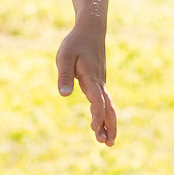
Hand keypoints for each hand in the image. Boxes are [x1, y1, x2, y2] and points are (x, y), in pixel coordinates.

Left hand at [56, 25, 116, 145]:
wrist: (90, 31)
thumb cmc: (75, 44)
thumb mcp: (64, 57)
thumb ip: (64, 76)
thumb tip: (64, 95)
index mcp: (91, 78)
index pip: (97, 100)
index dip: (97, 115)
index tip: (94, 128)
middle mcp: (99, 83)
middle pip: (108, 108)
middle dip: (108, 126)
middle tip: (107, 143)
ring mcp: (101, 83)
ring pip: (109, 106)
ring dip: (109, 123)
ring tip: (107, 141)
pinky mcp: (99, 82)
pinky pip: (105, 102)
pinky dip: (106, 114)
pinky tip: (102, 124)